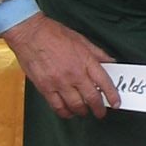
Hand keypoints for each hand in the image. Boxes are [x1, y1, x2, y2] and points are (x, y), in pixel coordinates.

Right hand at [2, 10, 120, 120]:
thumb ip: (97, 53)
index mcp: (84, 60)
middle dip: (99, 109)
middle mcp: (73, 74)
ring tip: (84, 111)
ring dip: (82, 111)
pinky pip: (57, 106)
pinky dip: (65, 112)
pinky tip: (68, 112)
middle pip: (91, 98)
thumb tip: (110, 63)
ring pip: (75, 105)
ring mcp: (59, 82)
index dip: (112, 95)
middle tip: (101, 112)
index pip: (104, 82)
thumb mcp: (80, 39)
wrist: (29, 33)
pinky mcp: (45, 88)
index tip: (116, 102)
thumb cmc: (53, 33)